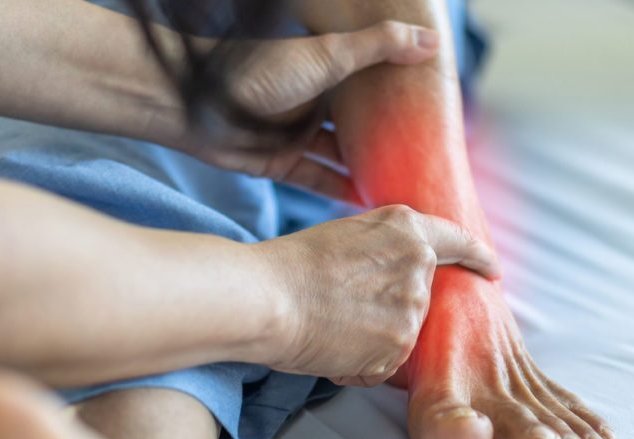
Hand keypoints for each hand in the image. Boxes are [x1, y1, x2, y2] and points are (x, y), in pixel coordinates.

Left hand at [176, 21, 441, 200]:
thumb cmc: (259, 72)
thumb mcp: (328, 55)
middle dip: (389, 142)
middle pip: (359, 125)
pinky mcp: (279, 162)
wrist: (196, 103)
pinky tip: (368, 202)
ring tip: (405, 188)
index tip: (436, 119)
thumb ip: (377, 47)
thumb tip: (432, 41)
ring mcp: (297, 134)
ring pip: (340, 156)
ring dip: (367, 171)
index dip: (401, 100)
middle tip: (426, 163)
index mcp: (328, 70)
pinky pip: (316, 180)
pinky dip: (339, 190)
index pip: (374, 84)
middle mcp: (315, 102)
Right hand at [256, 205, 499, 385]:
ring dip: (369, 341)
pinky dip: (357, 366)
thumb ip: (381, 248)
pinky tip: (329, 348)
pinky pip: (383, 367)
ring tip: (328, 326)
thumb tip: (390, 273)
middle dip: (389, 313)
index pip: (457, 241)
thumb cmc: (289, 267)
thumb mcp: (344, 235)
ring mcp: (412, 308)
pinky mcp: (399, 347)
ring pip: (400, 337)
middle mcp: (419, 265)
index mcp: (405, 228)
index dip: (477, 256)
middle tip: (342, 311)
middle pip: (419, 300)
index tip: (491, 270)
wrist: (268, 297)